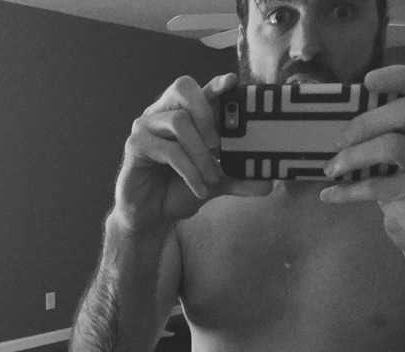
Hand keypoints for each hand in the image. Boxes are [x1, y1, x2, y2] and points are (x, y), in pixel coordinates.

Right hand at [113, 73, 273, 233]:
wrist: (152, 216)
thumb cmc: (177, 191)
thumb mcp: (214, 183)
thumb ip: (238, 179)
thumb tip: (269, 183)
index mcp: (182, 115)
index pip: (200, 90)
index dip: (216, 84)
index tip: (233, 82)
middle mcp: (162, 114)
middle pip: (183, 88)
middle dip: (207, 113)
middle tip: (221, 145)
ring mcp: (146, 127)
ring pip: (179, 121)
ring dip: (201, 153)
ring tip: (212, 178)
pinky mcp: (135, 146)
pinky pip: (168, 150)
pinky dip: (189, 171)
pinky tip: (199, 189)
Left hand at [320, 65, 404, 253]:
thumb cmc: (400, 186)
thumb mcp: (391, 156)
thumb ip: (375, 135)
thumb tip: (327, 122)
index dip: (401, 74)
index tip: (366, 80)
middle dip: (365, 122)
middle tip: (337, 140)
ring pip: (392, 146)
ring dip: (353, 156)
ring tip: (329, 169)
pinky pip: (378, 186)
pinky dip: (347, 191)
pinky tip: (327, 195)